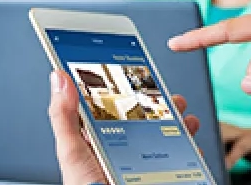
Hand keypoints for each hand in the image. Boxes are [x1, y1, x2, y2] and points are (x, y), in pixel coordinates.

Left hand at [48, 70, 200, 184]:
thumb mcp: (71, 152)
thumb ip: (63, 116)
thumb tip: (59, 78)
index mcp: (98, 138)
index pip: (114, 106)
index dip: (129, 89)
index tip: (142, 75)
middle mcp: (122, 149)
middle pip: (146, 120)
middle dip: (164, 106)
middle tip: (173, 98)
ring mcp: (141, 164)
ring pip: (166, 138)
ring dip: (182, 126)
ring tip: (188, 121)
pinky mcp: (158, 174)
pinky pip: (178, 163)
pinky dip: (189, 154)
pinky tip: (191, 149)